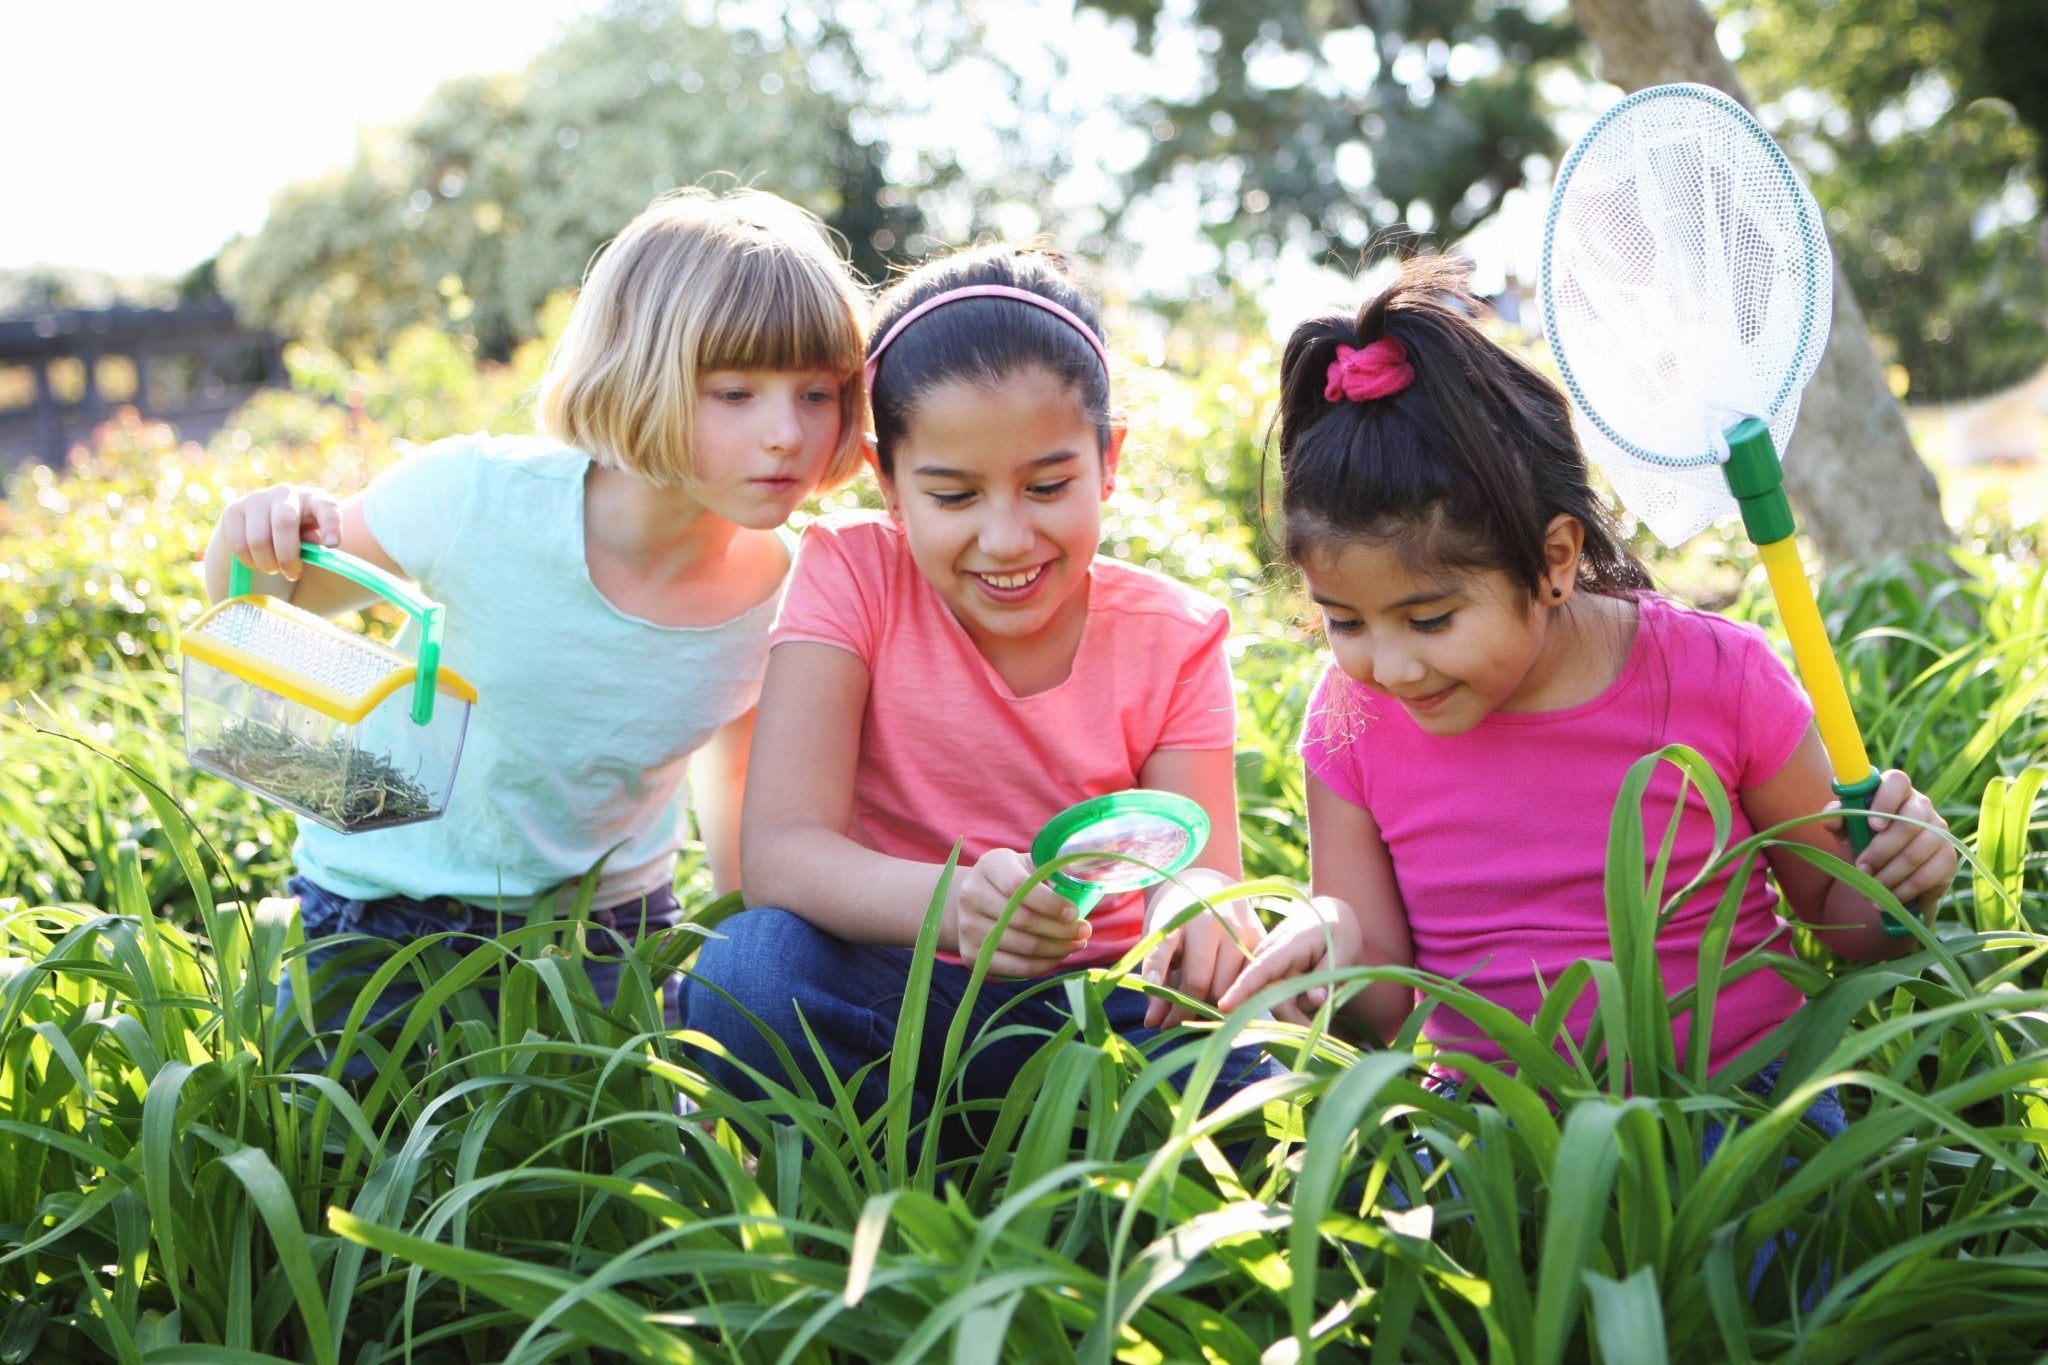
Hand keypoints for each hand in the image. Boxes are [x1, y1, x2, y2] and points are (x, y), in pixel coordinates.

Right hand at [218, 483, 341, 581]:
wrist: (265, 527)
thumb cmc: (300, 537)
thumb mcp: (314, 541)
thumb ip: (316, 545)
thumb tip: (316, 548)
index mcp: (315, 500)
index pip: (327, 508)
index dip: (331, 525)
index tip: (332, 545)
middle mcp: (286, 493)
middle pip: (284, 523)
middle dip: (287, 556)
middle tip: (291, 574)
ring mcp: (257, 499)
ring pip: (258, 539)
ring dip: (267, 563)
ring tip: (273, 568)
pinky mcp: (234, 510)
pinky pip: (238, 544)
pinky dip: (249, 561)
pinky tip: (257, 562)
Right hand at [948, 846, 1090, 976]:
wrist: (974, 900)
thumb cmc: (1014, 879)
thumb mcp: (1030, 865)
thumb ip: (1055, 871)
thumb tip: (1090, 885)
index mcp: (991, 865)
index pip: (1019, 887)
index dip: (1051, 903)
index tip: (1075, 912)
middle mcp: (972, 894)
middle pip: (1023, 919)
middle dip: (1061, 930)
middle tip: (1085, 931)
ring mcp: (967, 926)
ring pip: (1021, 945)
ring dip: (1057, 949)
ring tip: (1076, 944)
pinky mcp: (969, 954)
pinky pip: (1013, 967)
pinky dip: (1041, 965)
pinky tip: (1057, 957)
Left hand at [1141, 885, 1263, 1026]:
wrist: (1207, 883)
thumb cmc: (1176, 918)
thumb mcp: (1158, 938)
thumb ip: (1155, 976)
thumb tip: (1154, 1022)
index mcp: (1182, 919)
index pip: (1168, 960)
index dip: (1162, 996)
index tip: (1152, 1021)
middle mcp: (1215, 924)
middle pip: (1202, 984)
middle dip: (1185, 1010)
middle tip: (1172, 1021)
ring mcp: (1242, 932)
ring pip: (1228, 989)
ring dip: (1210, 1006)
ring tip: (1194, 1007)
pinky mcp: (1261, 942)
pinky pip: (1250, 983)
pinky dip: (1235, 996)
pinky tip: (1220, 999)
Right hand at [1215, 896, 1360, 1025]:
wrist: (1329, 916)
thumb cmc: (1338, 931)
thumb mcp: (1343, 951)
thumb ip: (1328, 976)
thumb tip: (1316, 1001)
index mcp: (1289, 944)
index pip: (1261, 969)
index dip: (1243, 988)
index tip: (1224, 1006)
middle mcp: (1271, 954)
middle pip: (1272, 996)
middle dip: (1294, 1017)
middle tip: (1321, 1028)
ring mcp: (1268, 964)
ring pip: (1276, 1000)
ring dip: (1299, 1009)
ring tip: (1326, 993)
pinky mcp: (1270, 974)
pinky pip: (1278, 998)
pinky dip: (1296, 1003)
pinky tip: (1314, 990)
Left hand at [1830, 769, 1956, 910]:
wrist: (1886, 866)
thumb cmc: (1863, 838)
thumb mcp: (1846, 829)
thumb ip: (1837, 818)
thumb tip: (1832, 818)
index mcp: (1896, 790)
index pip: (1897, 782)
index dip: (1886, 801)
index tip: (1872, 826)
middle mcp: (1922, 805)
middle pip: (1908, 824)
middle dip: (1880, 851)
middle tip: (1861, 869)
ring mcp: (1939, 830)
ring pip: (1916, 854)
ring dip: (1889, 876)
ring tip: (1871, 888)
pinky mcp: (1948, 857)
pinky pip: (1927, 877)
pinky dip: (1904, 891)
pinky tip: (1888, 898)